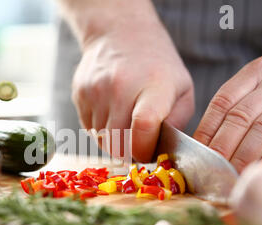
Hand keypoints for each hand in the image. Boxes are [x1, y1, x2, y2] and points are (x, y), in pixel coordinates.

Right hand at [69, 2, 193, 161]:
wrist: (119, 34)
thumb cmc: (157, 66)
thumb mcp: (182, 89)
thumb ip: (177, 122)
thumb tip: (163, 151)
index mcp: (153, 86)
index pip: (143, 128)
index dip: (144, 150)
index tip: (148, 153)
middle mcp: (120, 87)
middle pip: (118, 143)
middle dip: (129, 152)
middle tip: (139, 144)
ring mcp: (95, 91)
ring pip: (102, 140)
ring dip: (115, 141)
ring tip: (126, 123)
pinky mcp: (79, 94)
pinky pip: (89, 129)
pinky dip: (101, 130)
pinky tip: (112, 113)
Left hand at [194, 57, 261, 171]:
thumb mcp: (252, 96)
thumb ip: (230, 114)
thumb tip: (200, 146)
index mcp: (258, 70)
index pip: (223, 101)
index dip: (207, 129)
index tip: (198, 151)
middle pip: (241, 116)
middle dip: (223, 145)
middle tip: (212, 167)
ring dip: (243, 155)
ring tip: (229, 171)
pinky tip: (252, 169)